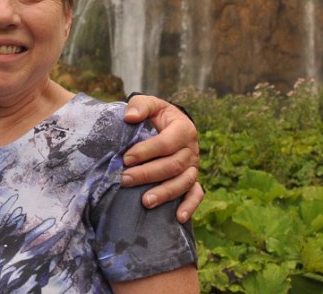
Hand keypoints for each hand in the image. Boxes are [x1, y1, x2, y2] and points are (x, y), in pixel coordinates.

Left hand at [121, 94, 202, 222]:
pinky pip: (196, 195)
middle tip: (125, 179)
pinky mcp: (193, 181)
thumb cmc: (157, 116)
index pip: (166, 143)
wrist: (170, 126)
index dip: (146, 151)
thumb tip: (130, 117)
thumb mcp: (150, 104)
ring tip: (145, 202)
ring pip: (183, 183)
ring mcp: (194, 167)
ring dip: (165, 193)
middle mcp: (192, 150)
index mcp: (184, 129)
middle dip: (148, 174)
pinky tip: (178, 218)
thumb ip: (140, 105)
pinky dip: (189, 206)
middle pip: (173, 165)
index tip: (126, 158)